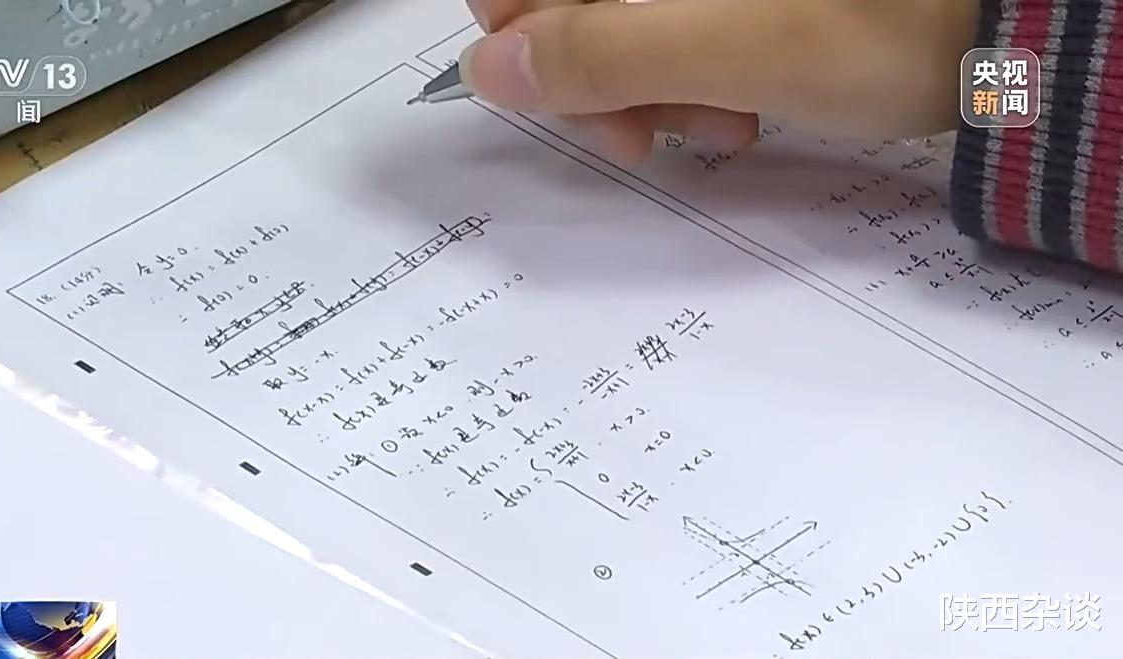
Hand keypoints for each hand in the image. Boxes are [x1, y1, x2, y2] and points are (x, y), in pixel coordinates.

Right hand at [459, 0, 980, 162]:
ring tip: (723, 126)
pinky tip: (740, 108)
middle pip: (572, 1)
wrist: (1014, 26)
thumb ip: (602, 54)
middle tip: (651, 137)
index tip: (575, 99)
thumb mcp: (731, 47)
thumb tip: (491, 68)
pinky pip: (677, 29)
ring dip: (654, 88)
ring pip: (625, 22)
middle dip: (602, 78)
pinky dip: (693, 74)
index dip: (530, 40)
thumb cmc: (887, 25)